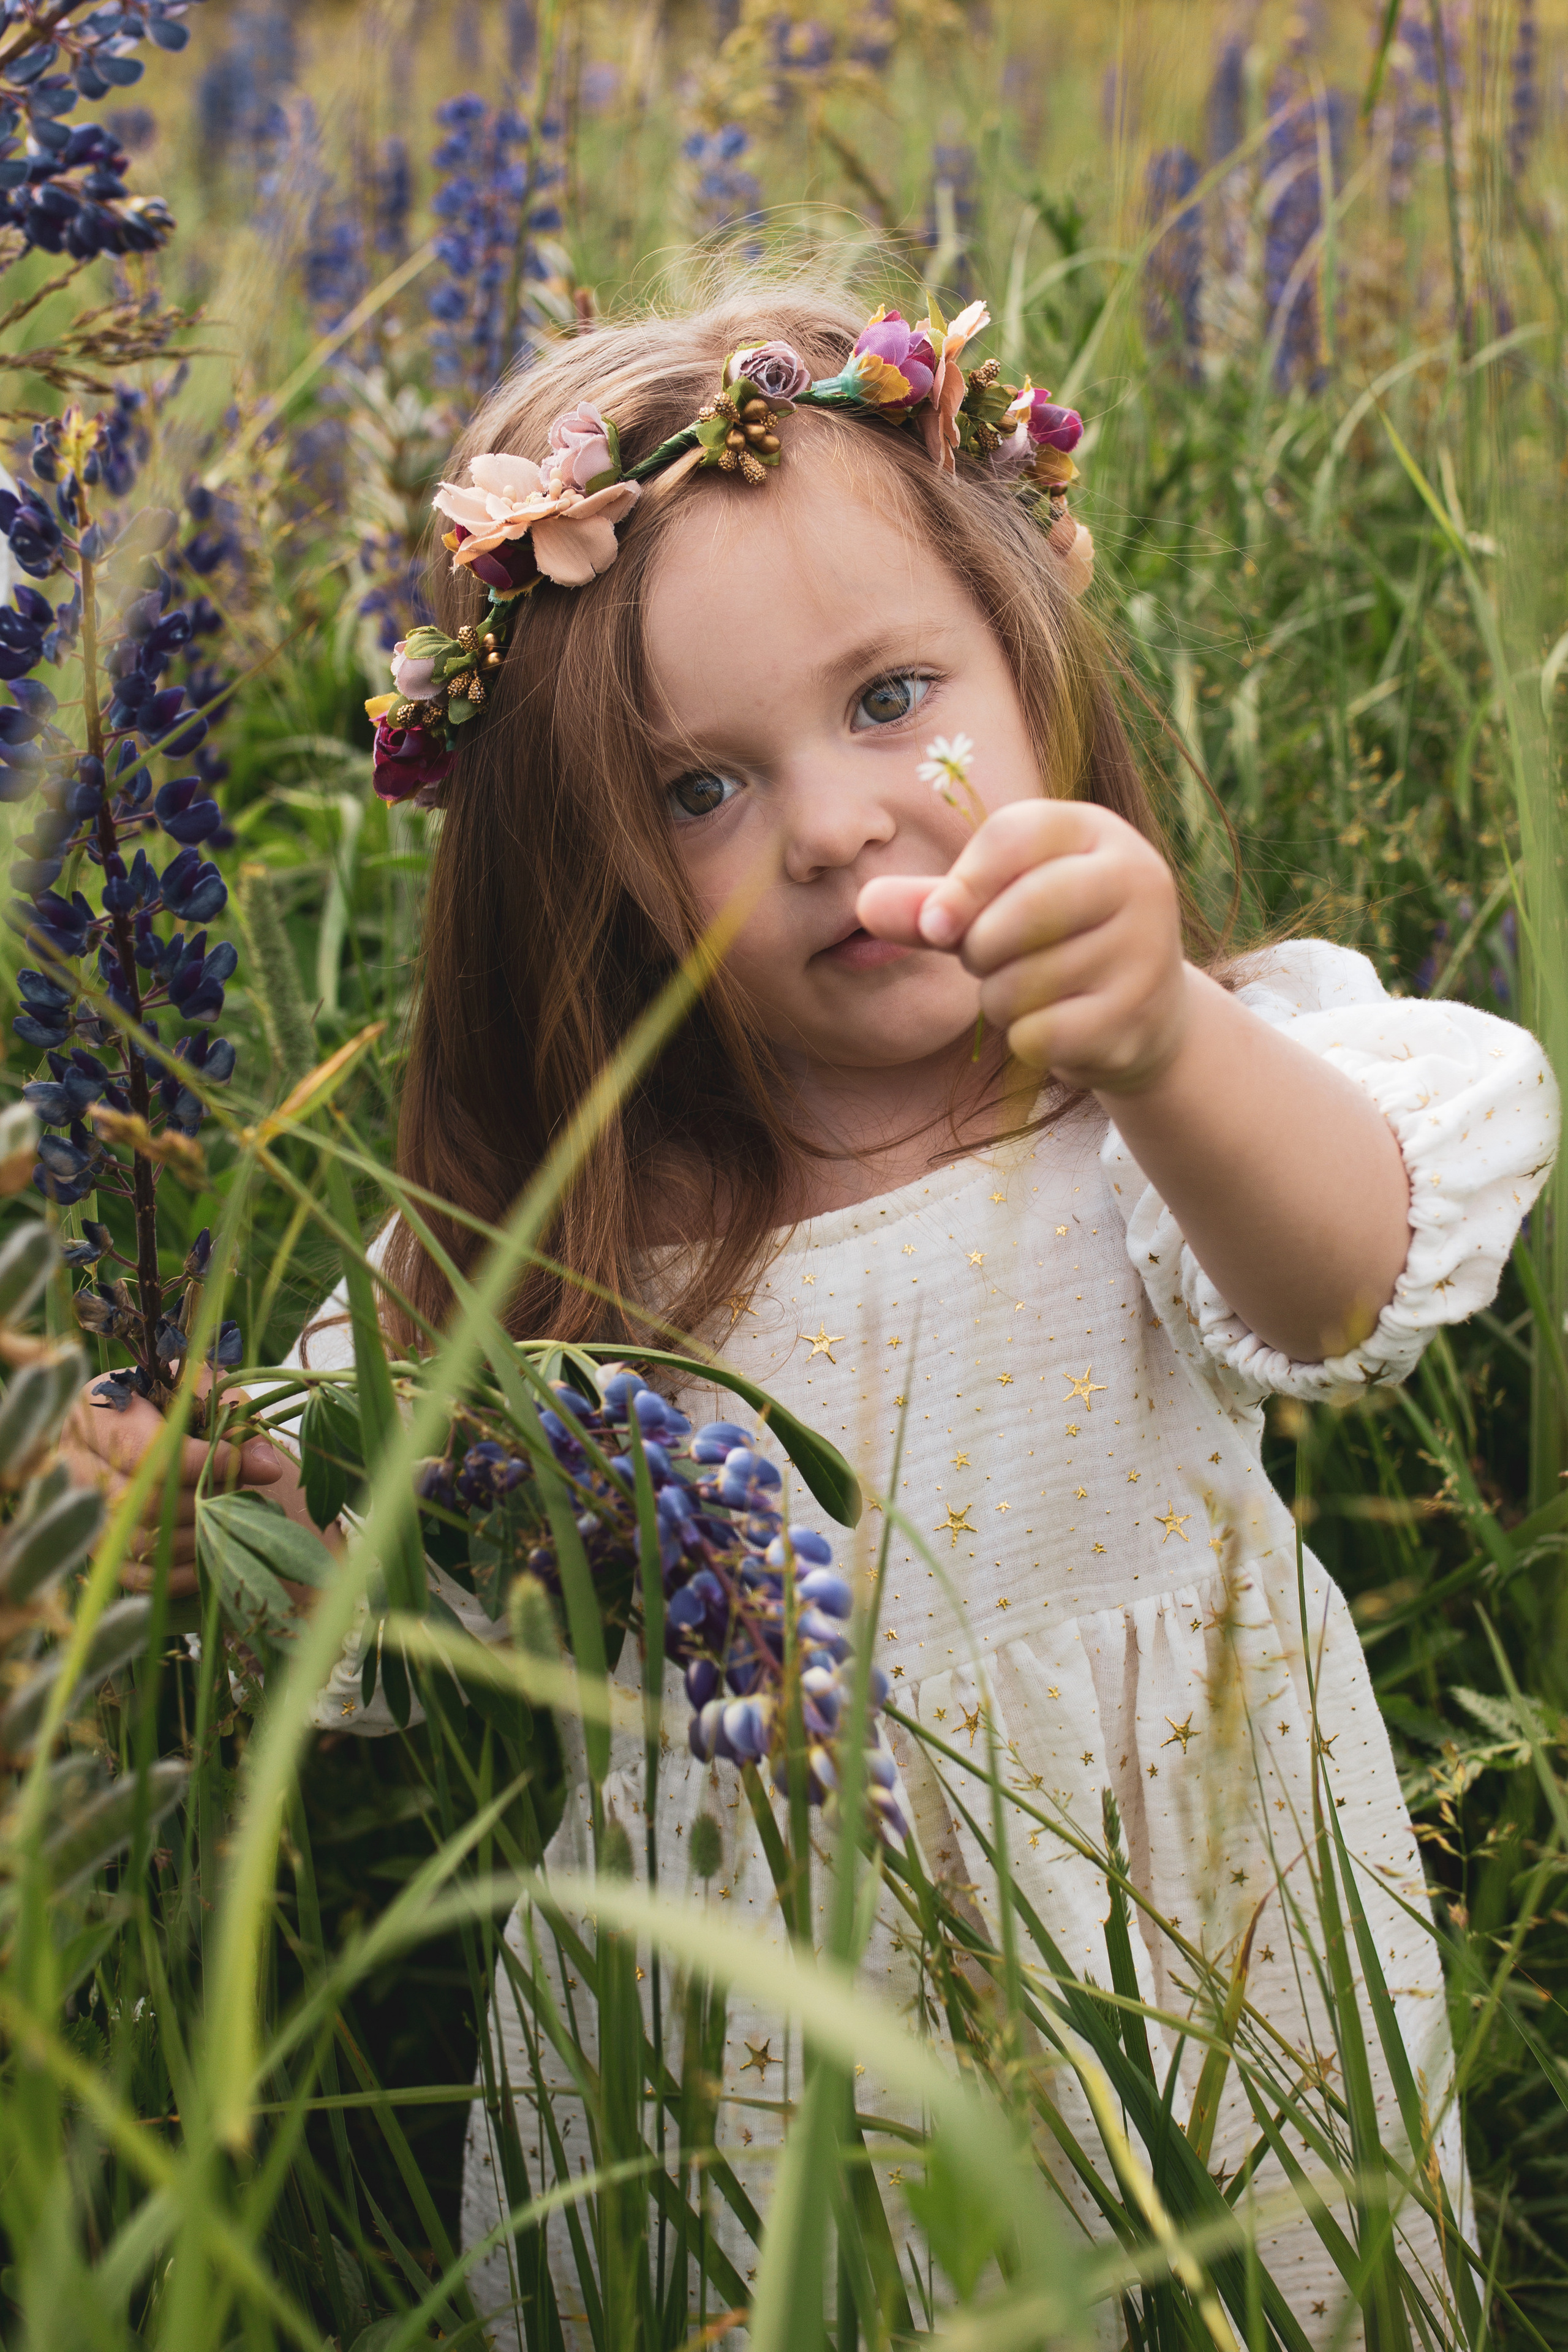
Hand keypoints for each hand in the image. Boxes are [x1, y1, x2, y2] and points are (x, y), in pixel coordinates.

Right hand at [59, 1376, 283, 1597]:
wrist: (148, 1418)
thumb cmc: (176, 1397)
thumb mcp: (203, 1390)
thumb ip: (232, 1418)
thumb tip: (266, 1467)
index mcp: (94, 1410)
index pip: (147, 1452)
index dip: (203, 1463)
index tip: (245, 1463)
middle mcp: (73, 1461)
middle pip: (142, 1502)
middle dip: (202, 1501)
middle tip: (239, 1490)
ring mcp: (80, 1509)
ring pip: (139, 1542)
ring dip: (196, 1536)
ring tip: (228, 1515)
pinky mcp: (95, 1547)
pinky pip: (135, 1577)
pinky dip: (180, 1573)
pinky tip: (211, 1552)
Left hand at [857, 799, 1189, 1093]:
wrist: (1143, 1009)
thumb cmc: (1052, 941)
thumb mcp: (993, 907)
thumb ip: (931, 904)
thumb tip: (864, 906)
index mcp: (1095, 831)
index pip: (1011, 836)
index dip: (960, 885)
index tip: (935, 927)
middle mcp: (1136, 877)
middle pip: (1020, 912)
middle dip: (980, 949)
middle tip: (991, 959)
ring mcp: (1147, 948)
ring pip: (1024, 982)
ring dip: (1000, 1000)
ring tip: (1030, 991)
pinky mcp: (1139, 1016)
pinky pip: (1041, 1034)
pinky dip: (1026, 1040)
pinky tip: (1057, 1027)